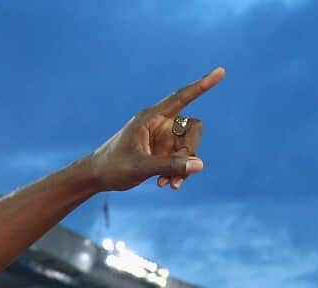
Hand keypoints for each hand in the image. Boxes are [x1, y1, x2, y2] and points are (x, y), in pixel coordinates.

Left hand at [86, 67, 224, 191]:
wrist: (97, 177)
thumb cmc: (112, 166)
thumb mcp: (140, 167)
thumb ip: (169, 165)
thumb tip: (200, 165)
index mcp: (151, 117)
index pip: (181, 97)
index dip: (202, 85)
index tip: (221, 71)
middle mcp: (160, 124)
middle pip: (193, 129)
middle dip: (190, 151)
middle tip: (178, 173)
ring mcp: (163, 138)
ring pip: (189, 147)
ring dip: (184, 167)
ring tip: (170, 185)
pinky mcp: (163, 152)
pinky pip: (182, 159)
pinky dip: (178, 172)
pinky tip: (167, 185)